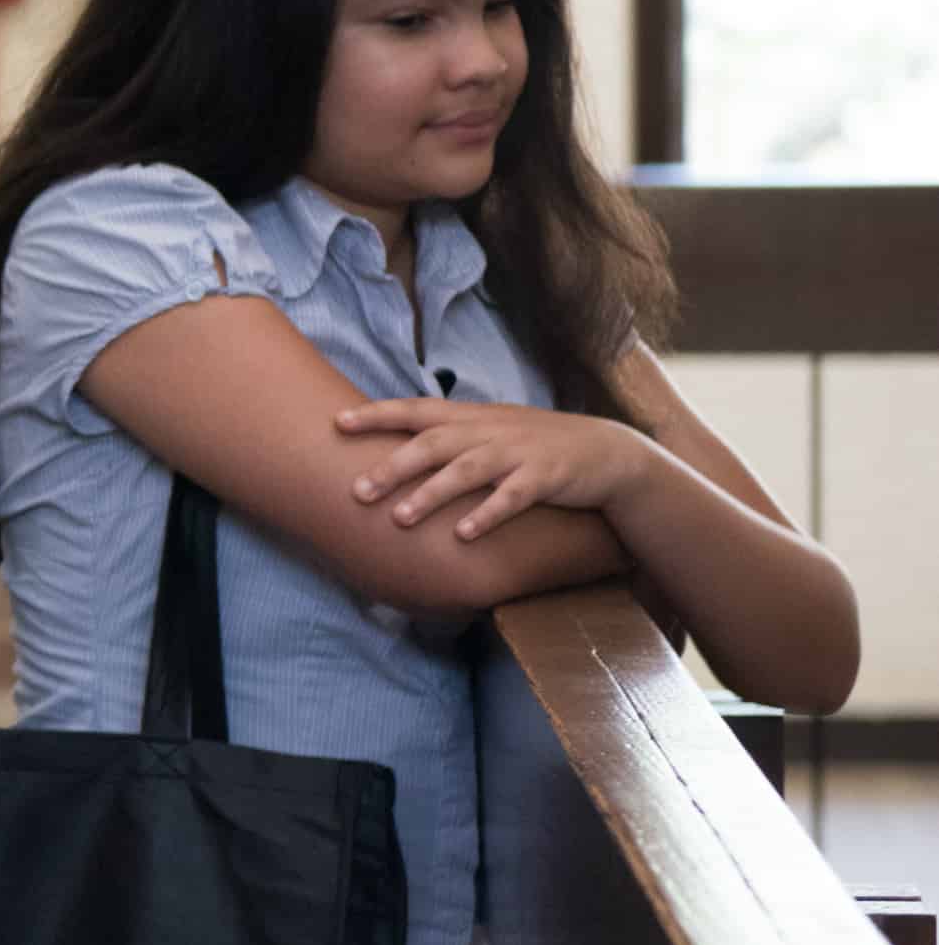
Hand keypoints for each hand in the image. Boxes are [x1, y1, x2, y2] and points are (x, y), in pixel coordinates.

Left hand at [336, 396, 656, 542]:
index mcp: (472, 417)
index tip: (336, 423)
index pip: (415, 409)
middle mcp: (490, 430)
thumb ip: (448, 435)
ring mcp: (519, 453)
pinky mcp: (546, 477)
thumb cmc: (534, 444)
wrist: (607, 451)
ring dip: (431, 494)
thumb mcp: (490, 430)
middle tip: (356, 491)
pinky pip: (513, 497)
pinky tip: (463, 534)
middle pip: (434, 443)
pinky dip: (487, 514)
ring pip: (468, 470)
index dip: (376, 414)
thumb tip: (393, 447)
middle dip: (393, 466)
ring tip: (399, 518)